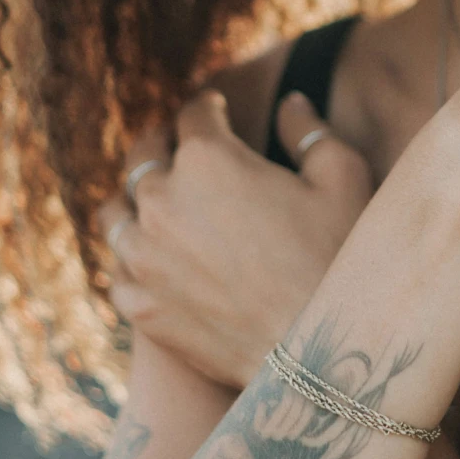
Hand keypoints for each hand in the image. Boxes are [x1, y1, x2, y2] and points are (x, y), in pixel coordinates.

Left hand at [101, 91, 373, 385]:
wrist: (317, 356)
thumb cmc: (339, 259)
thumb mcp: (342, 179)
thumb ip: (309, 131)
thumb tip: (289, 102)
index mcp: (208, 157)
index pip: (194, 114)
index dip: (209, 108)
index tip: (216, 112)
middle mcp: (161, 199)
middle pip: (143, 155)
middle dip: (163, 145)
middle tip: (178, 149)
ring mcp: (142, 255)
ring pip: (117, 211)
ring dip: (136, 201)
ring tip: (154, 204)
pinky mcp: (138, 304)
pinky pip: (118, 269)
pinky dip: (133, 258)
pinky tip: (152, 260)